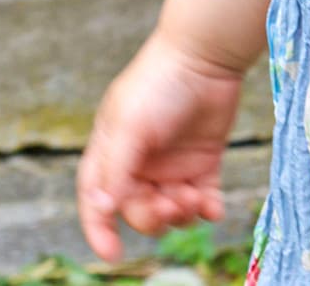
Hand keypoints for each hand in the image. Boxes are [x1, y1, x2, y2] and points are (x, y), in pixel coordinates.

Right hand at [76, 28, 242, 261]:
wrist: (206, 54)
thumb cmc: (159, 84)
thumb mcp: (130, 125)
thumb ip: (116, 169)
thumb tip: (102, 210)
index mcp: (112, 152)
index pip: (97, 200)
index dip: (99, 230)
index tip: (112, 254)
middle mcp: (140, 163)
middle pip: (138, 211)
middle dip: (154, 217)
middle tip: (173, 204)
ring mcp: (172, 164)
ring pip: (171, 211)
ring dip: (180, 214)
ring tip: (194, 197)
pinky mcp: (203, 161)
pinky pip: (203, 199)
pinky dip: (207, 209)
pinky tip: (213, 207)